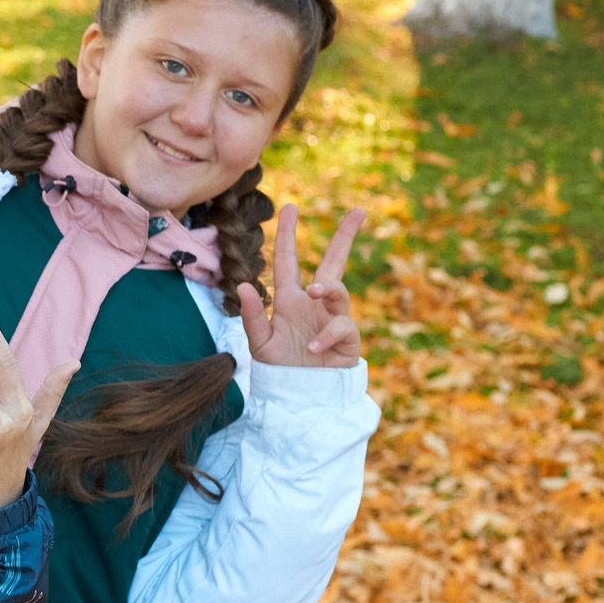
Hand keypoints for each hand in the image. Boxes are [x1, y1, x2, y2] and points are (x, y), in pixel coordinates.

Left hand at [240, 204, 362, 368]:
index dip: (289, 235)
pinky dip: (326, 335)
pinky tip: (312, 346)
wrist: (300, 396)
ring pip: (339, 291)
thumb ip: (253, 316)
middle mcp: (314, 304)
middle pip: (334, 263)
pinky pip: (341, 327)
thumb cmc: (280, 368)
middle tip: (359, 211)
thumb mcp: (259, 342)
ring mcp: (333, 319)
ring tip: (314, 291)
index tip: (290, 206)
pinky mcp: (348, 339)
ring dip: (328, 287)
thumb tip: (244, 284)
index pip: (289, 261)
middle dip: (345, 237)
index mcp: (291, 299)